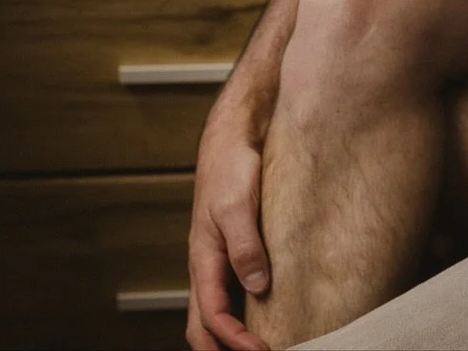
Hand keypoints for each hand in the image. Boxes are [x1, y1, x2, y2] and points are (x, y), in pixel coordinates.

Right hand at [186, 101, 271, 350]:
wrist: (232, 136)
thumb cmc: (230, 167)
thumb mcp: (236, 205)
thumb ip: (245, 245)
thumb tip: (258, 286)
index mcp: (203, 260)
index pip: (212, 318)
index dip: (234, 342)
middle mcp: (208, 264)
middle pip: (204, 326)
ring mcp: (218, 257)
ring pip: (214, 311)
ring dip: (228, 337)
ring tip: (259, 346)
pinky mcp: (234, 246)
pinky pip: (229, 290)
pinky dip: (240, 311)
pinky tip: (265, 311)